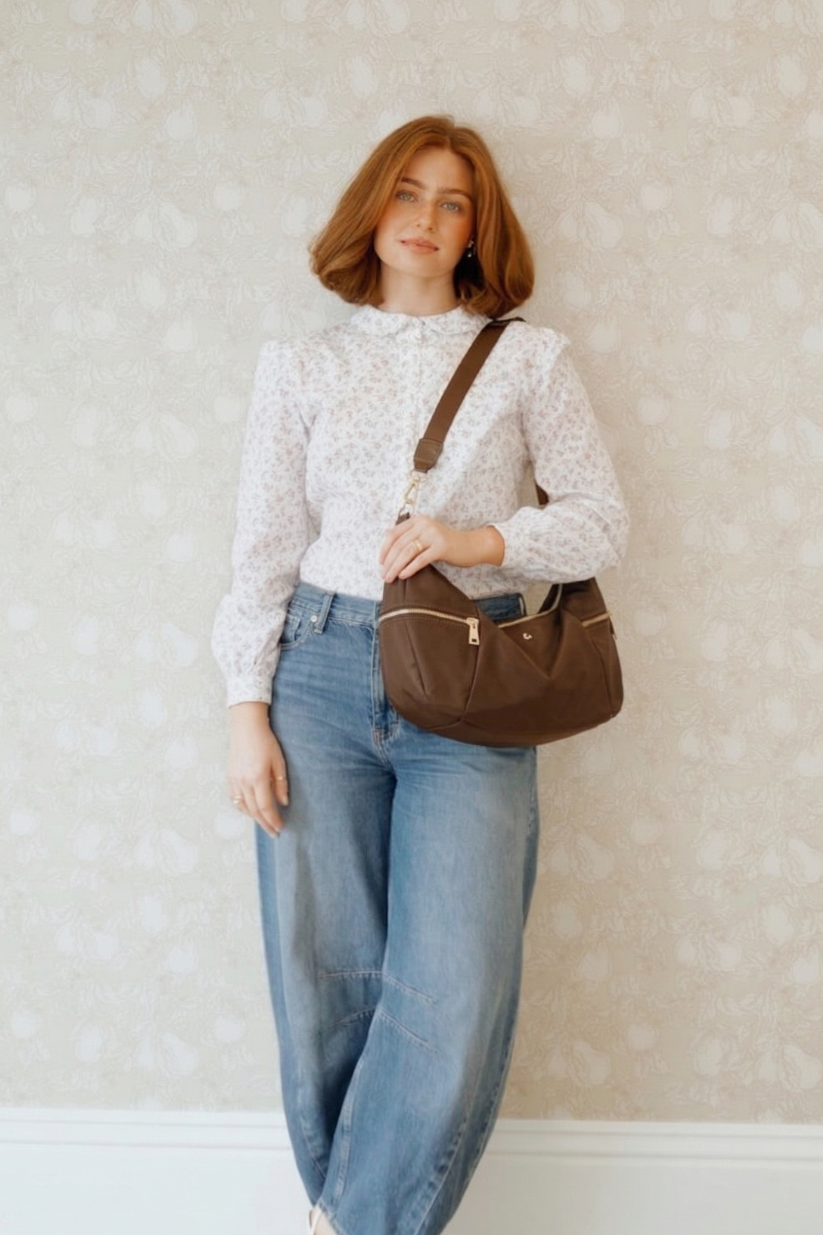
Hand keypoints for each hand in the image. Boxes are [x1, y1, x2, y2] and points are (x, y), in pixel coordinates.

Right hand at [227, 702, 288, 836]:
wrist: (245, 726)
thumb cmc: (265, 741)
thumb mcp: (279, 761)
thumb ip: (281, 783)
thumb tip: (283, 803)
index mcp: (258, 777)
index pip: (265, 806)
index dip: (273, 819)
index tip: (280, 828)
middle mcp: (244, 781)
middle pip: (254, 810)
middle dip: (265, 823)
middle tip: (274, 833)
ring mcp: (234, 780)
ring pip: (243, 806)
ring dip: (254, 817)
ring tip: (264, 823)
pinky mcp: (229, 777)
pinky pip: (235, 798)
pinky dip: (243, 807)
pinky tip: (250, 810)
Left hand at [379, 516, 503, 581]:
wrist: (471, 545)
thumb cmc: (447, 543)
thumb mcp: (426, 535)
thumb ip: (410, 535)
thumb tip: (387, 540)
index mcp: (417, 520)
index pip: (393, 534)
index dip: (384, 549)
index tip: (381, 562)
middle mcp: (424, 524)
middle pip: (399, 544)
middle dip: (388, 562)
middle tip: (383, 575)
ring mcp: (433, 534)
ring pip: (407, 552)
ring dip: (396, 567)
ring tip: (390, 578)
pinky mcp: (441, 547)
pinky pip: (421, 559)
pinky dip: (410, 568)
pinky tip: (403, 576)